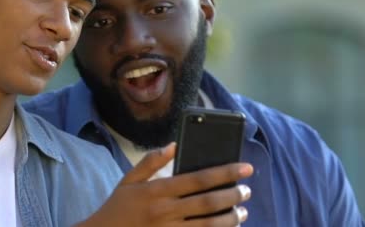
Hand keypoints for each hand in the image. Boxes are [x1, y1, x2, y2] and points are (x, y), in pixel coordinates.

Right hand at [77, 143, 252, 226]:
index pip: (198, 179)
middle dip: (233, 195)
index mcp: (157, 190)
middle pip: (208, 202)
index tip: (244, 168)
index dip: (225, 172)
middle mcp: (166, 211)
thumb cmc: (117, 207)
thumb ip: (151, 161)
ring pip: (209, 225)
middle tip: (247, 190)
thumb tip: (173, 145)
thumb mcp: (128, 180)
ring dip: (230, 218)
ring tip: (242, 211)